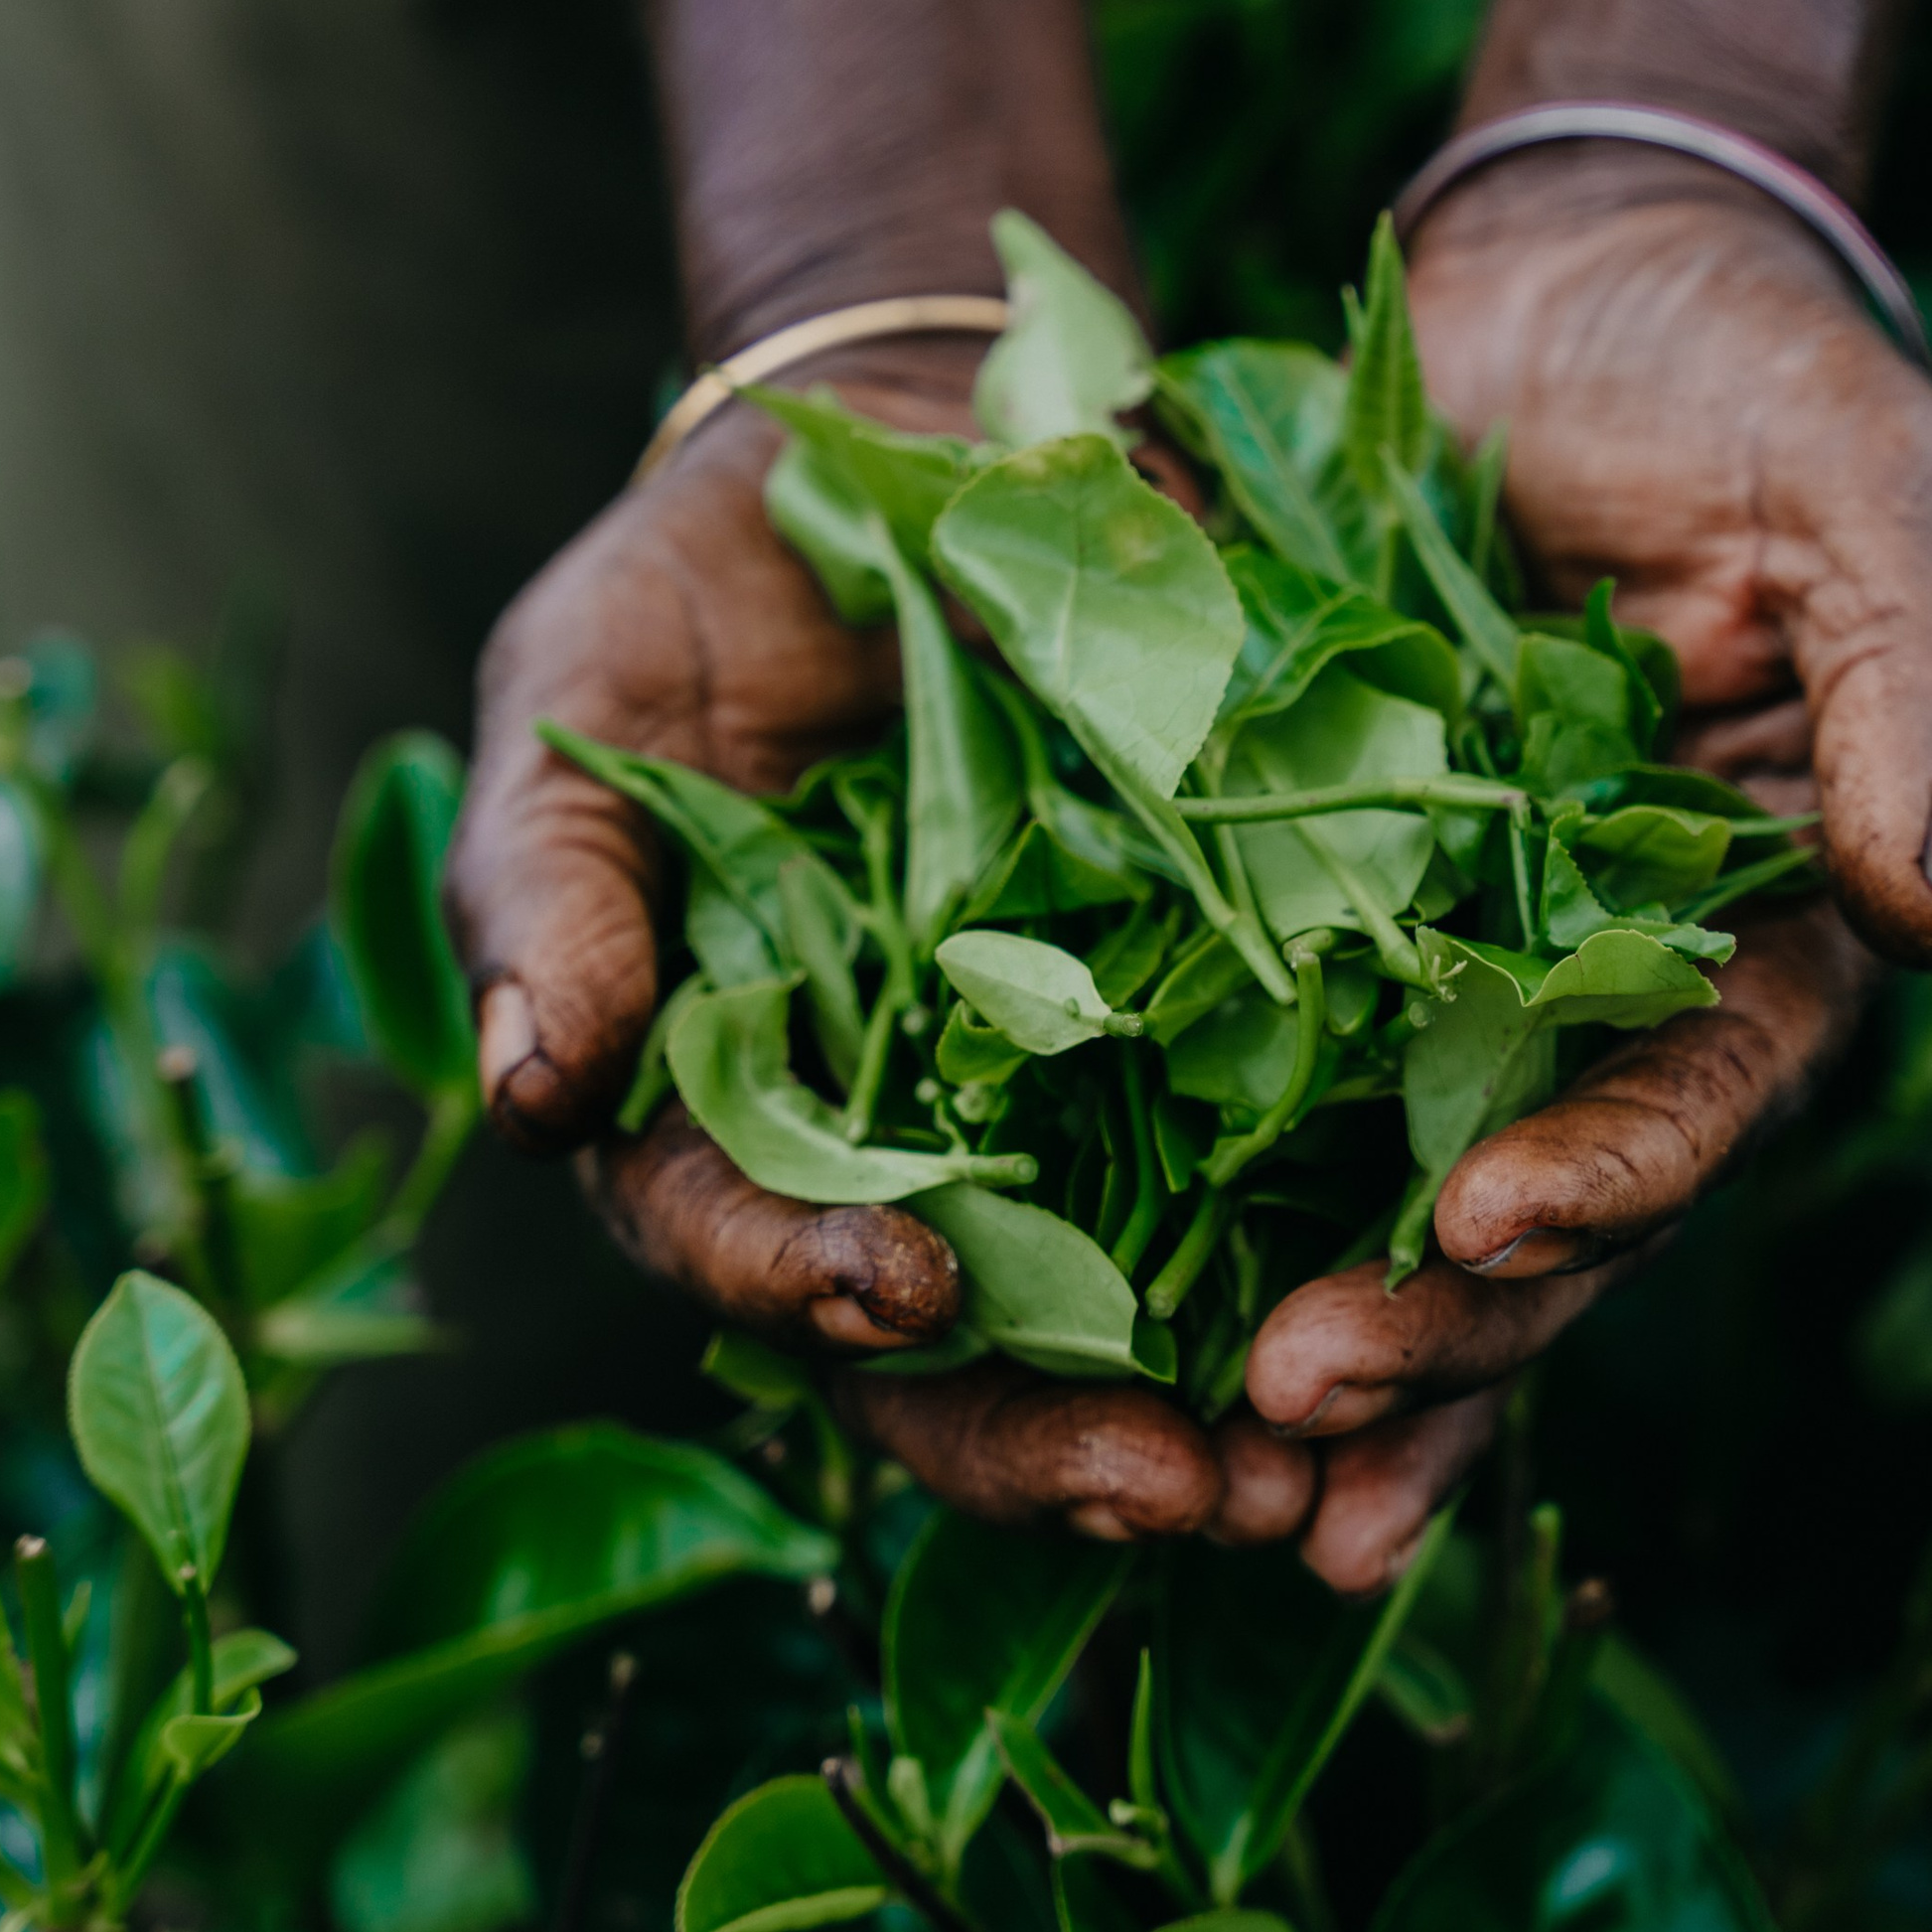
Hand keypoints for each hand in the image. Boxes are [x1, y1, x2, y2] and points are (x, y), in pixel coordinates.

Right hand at [447, 353, 1331, 1551]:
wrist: (914, 442)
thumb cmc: (705, 583)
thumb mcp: (586, 695)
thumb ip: (546, 884)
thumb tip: (522, 1092)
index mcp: (706, 1093)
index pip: (729, 1232)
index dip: (805, 1283)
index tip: (911, 1294)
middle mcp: (875, 1138)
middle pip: (927, 1344)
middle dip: (1030, 1434)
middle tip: (1165, 1490)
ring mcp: (1039, 1100)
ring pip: (1098, 1311)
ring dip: (1188, 1411)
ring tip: (1296, 1481)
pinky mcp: (1196, 1031)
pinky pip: (1255, 1182)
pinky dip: (1316, 1271)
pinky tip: (1409, 1338)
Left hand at [1241, 147, 1931, 1514]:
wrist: (1569, 261)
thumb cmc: (1754, 366)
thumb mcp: (1871, 489)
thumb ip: (1920, 688)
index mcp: (1766, 914)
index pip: (1705, 1089)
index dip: (1608, 1177)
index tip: (1487, 1235)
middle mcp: (1603, 968)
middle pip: (1529, 1188)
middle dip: (1425, 1322)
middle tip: (1293, 1406)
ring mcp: (1442, 939)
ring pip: (1372, 1171)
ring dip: (1299, 1312)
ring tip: (1200, 1454)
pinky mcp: (1289, 877)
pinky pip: (1225, 1041)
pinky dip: (1168, 1165)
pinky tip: (1079, 1290)